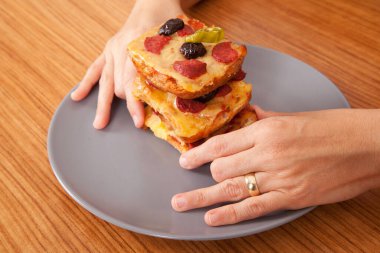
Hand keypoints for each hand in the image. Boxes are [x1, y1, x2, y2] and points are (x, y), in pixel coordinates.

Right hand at [70, 0, 183, 128]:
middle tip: (135, 123)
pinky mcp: (108, 49)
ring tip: (99, 123)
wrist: (152, 1)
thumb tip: (178, 94)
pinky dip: (86, 83)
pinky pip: (94, 68)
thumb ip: (173, 63)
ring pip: (104, 81)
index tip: (139, 121)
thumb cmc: (166, 18)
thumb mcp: (174, 40)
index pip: (131, 82)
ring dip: (102, 103)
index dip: (135, 104)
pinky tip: (77, 96)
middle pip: (118, 85)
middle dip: (126, 105)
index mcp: (135, 45)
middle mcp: (120, 48)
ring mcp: (111, 49)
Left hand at [172, 106, 379, 225]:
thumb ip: (267, 118)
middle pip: (221, 168)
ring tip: (180, 203)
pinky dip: (229, 215)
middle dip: (205, 174)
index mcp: (267, 129)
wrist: (367, 145)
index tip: (184, 159)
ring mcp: (278, 177)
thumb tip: (250, 114)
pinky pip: (253, 208)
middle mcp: (268, 153)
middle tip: (193, 178)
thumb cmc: (333, 128)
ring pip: (230, 188)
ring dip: (201, 197)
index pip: (222, 143)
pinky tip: (211, 218)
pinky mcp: (291, 197)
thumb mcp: (296, 117)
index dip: (198, 153)